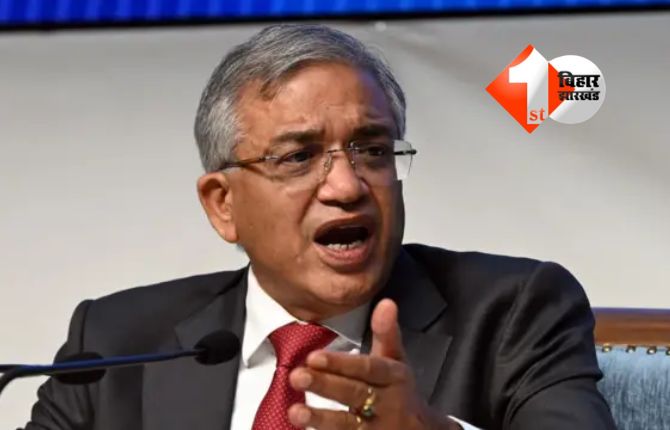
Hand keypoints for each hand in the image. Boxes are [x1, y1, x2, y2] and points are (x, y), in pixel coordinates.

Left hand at [287, 299, 459, 429]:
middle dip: (326, 386)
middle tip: (296, 376)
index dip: (342, 364)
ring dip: (321, 419)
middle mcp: (388, 404)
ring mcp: (378, 429)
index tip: (314, 356)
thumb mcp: (397, 361)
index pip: (368, 368)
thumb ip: (387, 333)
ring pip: (348, 424)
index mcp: (394, 377)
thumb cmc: (400, 390)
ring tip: (294, 412)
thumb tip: (386, 302)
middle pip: (355, 394)